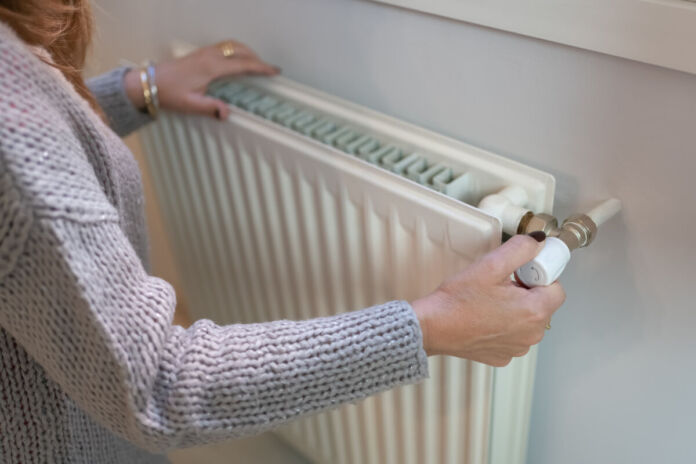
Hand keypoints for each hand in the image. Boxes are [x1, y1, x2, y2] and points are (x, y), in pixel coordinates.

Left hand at [124, 40, 278, 118]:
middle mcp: (210, 56)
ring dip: (247, 52)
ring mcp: (205, 52)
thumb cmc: (169, 93)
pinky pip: (225, 47)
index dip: (261, 67)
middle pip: (240, 51)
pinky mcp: (201, 53)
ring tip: (257, 64)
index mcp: (211, 67)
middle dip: (257, 58)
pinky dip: (237, 51)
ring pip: (232, 45)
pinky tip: (238, 60)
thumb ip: (210, 108)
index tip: (274, 71)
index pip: (243, 64)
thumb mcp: (190, 105)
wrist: (150, 82)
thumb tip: (227, 112)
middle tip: (269, 69)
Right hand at [411, 233, 565, 366]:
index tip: (520, 273)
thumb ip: (520, 249)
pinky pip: (513, 336)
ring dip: (516, 310)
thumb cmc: (456, 302)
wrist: (432, 327)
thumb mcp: (489, 265)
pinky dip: (504, 327)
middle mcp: (531, 334)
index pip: (557, 288)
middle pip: (543, 305)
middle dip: (526, 292)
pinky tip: (484, 318)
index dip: (539, 276)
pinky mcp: (503, 356)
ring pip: (528, 321)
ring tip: (489, 302)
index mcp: (533, 311)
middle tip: (499, 285)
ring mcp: (517, 348)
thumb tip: (538, 242)